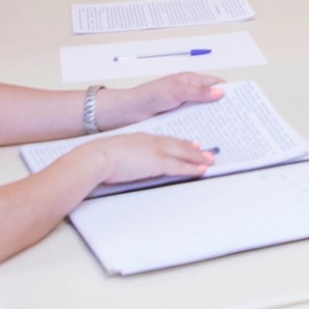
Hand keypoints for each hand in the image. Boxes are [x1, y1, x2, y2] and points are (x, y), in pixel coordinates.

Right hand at [86, 133, 214, 184]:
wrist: (98, 157)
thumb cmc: (101, 157)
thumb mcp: (117, 153)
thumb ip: (128, 156)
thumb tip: (128, 164)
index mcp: (143, 138)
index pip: (167, 140)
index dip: (180, 143)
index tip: (191, 144)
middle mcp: (152, 142)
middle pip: (179, 145)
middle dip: (195, 150)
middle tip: (207, 152)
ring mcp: (156, 151)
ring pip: (183, 154)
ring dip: (198, 158)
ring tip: (210, 161)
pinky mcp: (158, 163)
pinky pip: (180, 166)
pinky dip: (192, 168)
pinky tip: (201, 170)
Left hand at [101, 73, 225, 128]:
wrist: (129, 112)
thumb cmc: (149, 95)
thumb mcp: (176, 91)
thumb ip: (198, 92)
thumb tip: (220, 92)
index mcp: (191, 81)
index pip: (216, 84)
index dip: (228, 90)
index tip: (240, 100)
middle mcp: (190, 94)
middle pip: (213, 100)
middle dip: (224, 107)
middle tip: (237, 117)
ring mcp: (186, 107)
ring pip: (205, 113)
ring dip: (214, 120)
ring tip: (227, 129)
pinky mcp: (180, 120)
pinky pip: (195, 123)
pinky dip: (203, 128)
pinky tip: (209, 135)